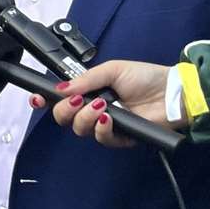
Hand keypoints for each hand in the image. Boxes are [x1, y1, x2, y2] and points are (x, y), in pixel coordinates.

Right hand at [31, 60, 174, 148]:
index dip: (44, 101)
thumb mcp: (112, 69)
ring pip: (80, 129)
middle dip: (64, 110)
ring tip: (100, 106)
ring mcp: (106, 124)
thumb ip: (85, 79)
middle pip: (63, 118)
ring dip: (84, 117)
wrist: (173, 92)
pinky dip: (101, 128)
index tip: (36, 99)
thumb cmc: (145, 77)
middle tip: (76, 100)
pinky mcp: (121, 137)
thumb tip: (60, 88)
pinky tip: (108, 117)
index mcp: (88, 92)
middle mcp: (92, 109)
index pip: (59, 100)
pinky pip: (102, 139)